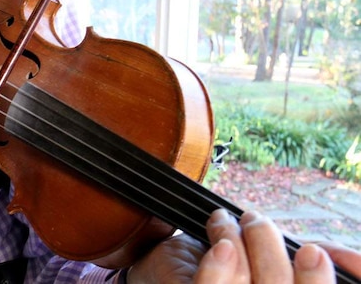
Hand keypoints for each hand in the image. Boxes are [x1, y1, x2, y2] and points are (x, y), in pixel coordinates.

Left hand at [193, 208, 360, 282]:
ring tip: (223, 221)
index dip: (322, 275)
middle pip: (279, 283)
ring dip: (235, 238)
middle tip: (253, 219)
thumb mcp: (262, 260)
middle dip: (268, 243)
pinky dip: (218, 263)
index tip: (313, 252)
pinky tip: (220, 245)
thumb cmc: (216, 270)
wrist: (160, 279)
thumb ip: (293, 256)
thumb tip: (336, 253)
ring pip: (246, 280)